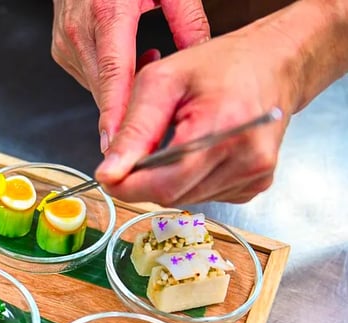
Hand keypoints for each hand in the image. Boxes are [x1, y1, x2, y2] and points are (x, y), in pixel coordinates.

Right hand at [51, 0, 209, 150]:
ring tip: (146, 59)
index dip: (116, 113)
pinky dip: (109, 79)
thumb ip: (187, 20)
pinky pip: (89, 78)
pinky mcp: (62, 50)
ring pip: (96, 88)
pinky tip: (126, 59)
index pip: (113, 75)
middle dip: (128, 111)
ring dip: (121, 91)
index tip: (119, 143)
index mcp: (107, 12)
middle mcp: (80, 31)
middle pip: (104, 91)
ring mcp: (67, 43)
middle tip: (158, 114)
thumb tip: (203, 56)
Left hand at [95, 26, 296, 204]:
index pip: (165, 182)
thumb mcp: (162, 82)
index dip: (128, 185)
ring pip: (185, 199)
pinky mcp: (256, 184)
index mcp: (224, 127)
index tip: (107, 175)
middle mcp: (247, 158)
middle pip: (172, 194)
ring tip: (172, 143)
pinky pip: (204, 196)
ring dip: (166, 180)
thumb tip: (108, 173)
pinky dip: (188, 181)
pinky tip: (194, 154)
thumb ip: (133, 130)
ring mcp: (255, 175)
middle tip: (134, 154)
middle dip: (143, 181)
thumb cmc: (220, 65)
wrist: (274, 64)